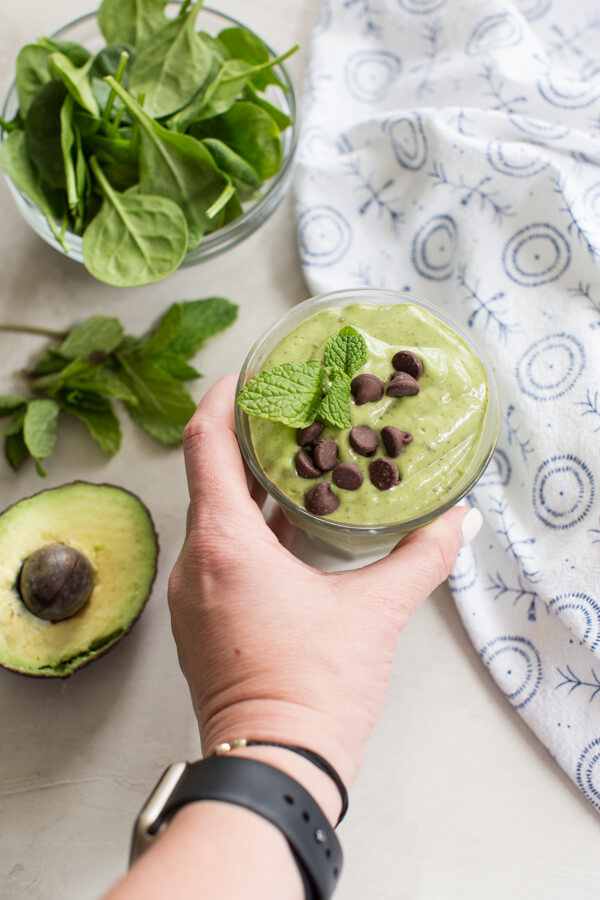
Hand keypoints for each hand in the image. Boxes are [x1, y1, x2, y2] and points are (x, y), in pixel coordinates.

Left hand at [168, 376, 478, 793]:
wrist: (274, 767)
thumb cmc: (312, 689)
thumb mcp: (374, 613)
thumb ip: (421, 559)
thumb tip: (456, 524)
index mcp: (224, 545)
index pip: (205, 446)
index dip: (221, 401)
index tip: (243, 377)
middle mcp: (197, 564)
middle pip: (210, 479)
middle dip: (246, 444)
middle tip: (286, 416)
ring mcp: (193, 597)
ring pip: (216, 521)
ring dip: (251, 493)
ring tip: (296, 467)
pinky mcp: (203, 623)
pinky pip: (219, 558)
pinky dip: (249, 534)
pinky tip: (291, 533)